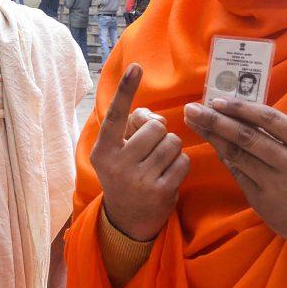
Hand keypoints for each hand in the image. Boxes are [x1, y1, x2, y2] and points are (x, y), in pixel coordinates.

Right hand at [90, 63, 189, 240]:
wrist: (127, 219)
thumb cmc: (125, 174)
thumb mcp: (117, 152)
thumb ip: (131, 128)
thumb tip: (154, 117)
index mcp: (104, 150)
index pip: (116, 115)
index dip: (126, 89)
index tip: (136, 67)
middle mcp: (118, 163)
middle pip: (156, 127)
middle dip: (160, 134)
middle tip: (151, 149)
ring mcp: (139, 179)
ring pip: (173, 143)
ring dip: (172, 149)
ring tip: (159, 163)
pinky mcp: (160, 192)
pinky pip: (183, 161)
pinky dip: (180, 165)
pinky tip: (168, 175)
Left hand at [183, 98, 286, 261]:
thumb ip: (284, 133)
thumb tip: (243, 112)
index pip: (269, 119)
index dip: (240, 108)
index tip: (216, 100)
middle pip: (247, 137)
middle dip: (215, 121)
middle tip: (192, 109)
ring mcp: (276, 184)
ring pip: (237, 155)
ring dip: (212, 137)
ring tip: (194, 123)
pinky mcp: (262, 201)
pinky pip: (238, 174)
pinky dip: (224, 158)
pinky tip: (212, 145)